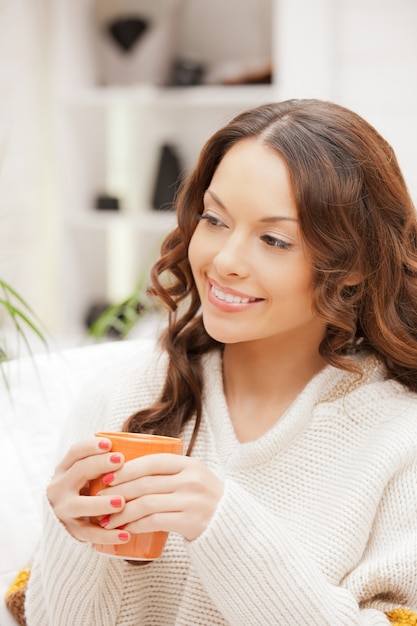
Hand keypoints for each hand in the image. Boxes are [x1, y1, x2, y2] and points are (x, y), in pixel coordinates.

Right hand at [47, 437, 128, 544]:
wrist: (69, 518)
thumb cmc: (89, 487)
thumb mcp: (89, 472)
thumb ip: (106, 462)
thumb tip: (142, 443)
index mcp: (65, 469)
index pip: (75, 452)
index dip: (90, 446)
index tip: (109, 443)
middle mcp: (59, 488)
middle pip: (78, 472)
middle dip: (99, 465)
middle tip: (120, 461)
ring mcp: (64, 510)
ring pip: (80, 505)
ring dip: (101, 503)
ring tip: (121, 502)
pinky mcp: (72, 532)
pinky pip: (90, 534)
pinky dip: (108, 535)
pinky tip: (126, 534)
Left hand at [96, 454, 223, 540]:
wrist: (229, 523)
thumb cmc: (202, 499)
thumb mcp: (192, 476)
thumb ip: (168, 471)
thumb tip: (126, 466)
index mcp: (190, 464)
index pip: (153, 462)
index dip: (127, 468)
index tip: (108, 477)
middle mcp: (192, 480)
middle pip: (146, 483)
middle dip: (118, 492)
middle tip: (101, 501)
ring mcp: (192, 500)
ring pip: (147, 503)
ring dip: (122, 512)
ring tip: (108, 520)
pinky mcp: (190, 521)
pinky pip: (155, 521)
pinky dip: (136, 525)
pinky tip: (125, 529)